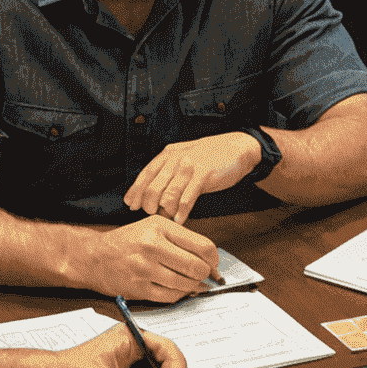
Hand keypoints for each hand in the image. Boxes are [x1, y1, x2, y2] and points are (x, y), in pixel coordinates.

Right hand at [80, 215, 220, 301]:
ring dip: (193, 286)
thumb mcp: (153, 227)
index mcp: (160, 227)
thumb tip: (211, 260)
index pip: (203, 246)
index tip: (214, 265)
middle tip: (203, 276)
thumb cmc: (127, 242)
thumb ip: (181, 239)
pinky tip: (177, 289)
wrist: (93, 257)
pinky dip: (179, 294)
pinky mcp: (138, 287)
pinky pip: (171, 296)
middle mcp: (152, 246)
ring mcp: (144, 268)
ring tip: (190, 282)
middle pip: (197, 267)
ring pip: (186, 284)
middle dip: (205, 275)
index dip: (214, 260)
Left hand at [124, 132, 263, 223]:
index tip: (130, 205)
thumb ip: (169, 172)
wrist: (236, 147)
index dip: (135, 192)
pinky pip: (187, 198)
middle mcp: (175, 160)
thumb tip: (156, 193)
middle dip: (149, 205)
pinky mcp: (203, 176)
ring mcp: (188, 167)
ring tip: (167, 218)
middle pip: (152, 187)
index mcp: (167, 155)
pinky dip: (181, 212)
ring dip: (165, 210)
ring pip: (168, 194)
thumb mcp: (184, 157)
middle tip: (152, 215)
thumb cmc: (210, 156)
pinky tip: (180, 220)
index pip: (145, 175)